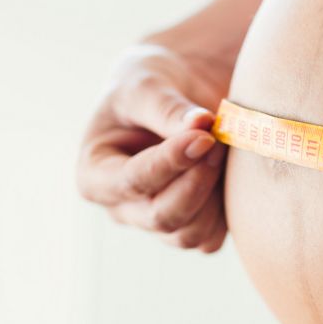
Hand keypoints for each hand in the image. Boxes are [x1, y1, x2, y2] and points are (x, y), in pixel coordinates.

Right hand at [76, 43, 230, 251]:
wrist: (172, 93)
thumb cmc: (146, 87)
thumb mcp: (146, 86)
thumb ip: (167, 107)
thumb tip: (201, 125)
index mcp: (95, 175)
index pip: (132, 181)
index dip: (170, 162)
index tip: (203, 136)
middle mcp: (121, 208)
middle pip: (162, 217)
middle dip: (196, 181)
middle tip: (217, 140)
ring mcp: (155, 222)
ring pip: (190, 234)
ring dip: (214, 194)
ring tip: (222, 148)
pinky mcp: (189, 227)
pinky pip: (212, 237)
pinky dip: (227, 210)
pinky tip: (227, 171)